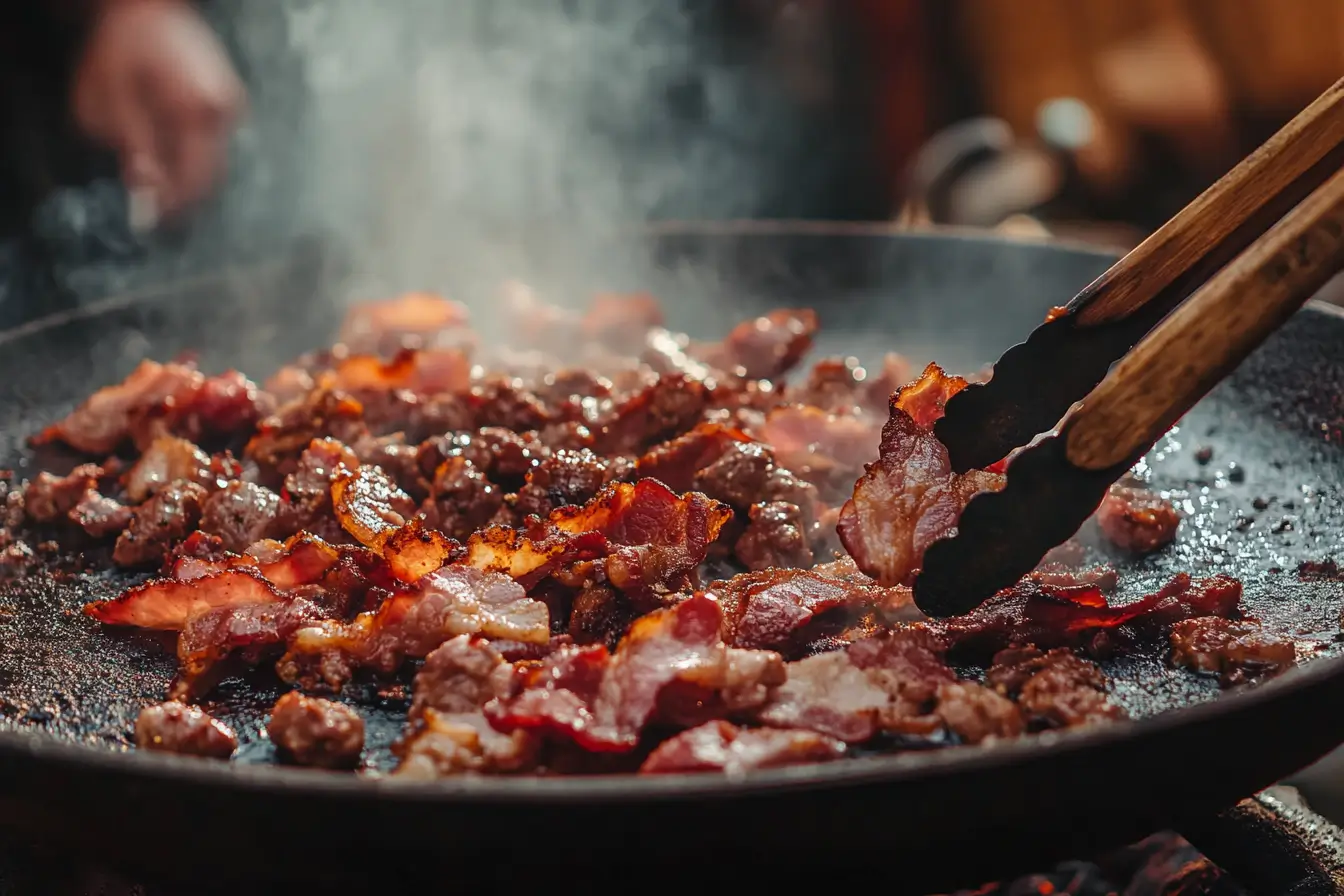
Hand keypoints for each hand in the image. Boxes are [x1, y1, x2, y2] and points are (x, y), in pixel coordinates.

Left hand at [71, 0, 244, 223]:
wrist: (147, 8)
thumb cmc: (123, 47)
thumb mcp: (109, 99)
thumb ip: (131, 145)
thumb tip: (146, 186)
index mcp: (198, 111)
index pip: (196, 178)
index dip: (175, 205)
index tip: (154, 220)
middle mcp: (224, 111)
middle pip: (210, 174)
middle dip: (180, 191)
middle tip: (151, 202)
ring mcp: (230, 106)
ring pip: (211, 158)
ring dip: (183, 169)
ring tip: (151, 163)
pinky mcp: (227, 102)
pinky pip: (211, 141)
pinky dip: (189, 149)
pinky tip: (165, 140)